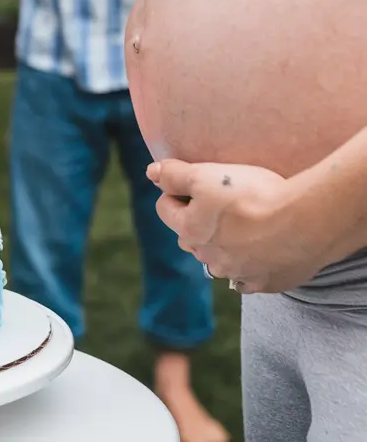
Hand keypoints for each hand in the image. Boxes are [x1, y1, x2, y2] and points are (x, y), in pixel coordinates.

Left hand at [148, 159, 328, 293]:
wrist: (306, 221)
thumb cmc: (251, 195)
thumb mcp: (205, 174)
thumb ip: (173, 174)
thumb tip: (151, 173)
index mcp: (189, 232)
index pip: (165, 208)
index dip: (176, 191)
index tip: (196, 181)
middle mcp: (209, 259)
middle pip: (190, 235)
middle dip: (197, 219)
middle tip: (221, 201)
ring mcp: (238, 274)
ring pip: (218, 258)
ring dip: (223, 244)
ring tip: (244, 224)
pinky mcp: (266, 284)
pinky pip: (248, 276)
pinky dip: (249, 264)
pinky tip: (262, 249)